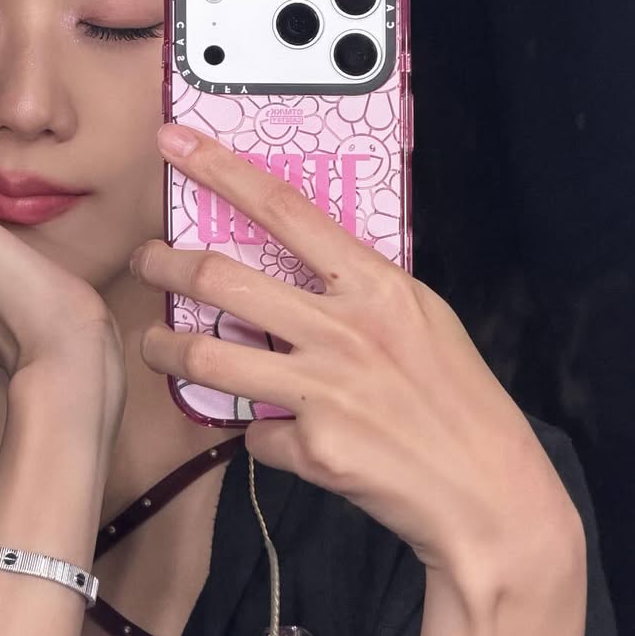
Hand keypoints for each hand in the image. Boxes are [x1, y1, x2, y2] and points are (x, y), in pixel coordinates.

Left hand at [129, 124, 581, 585]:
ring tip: (154, 346)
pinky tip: (277, 436)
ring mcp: (324, 390)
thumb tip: (291, 274)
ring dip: (165, 350)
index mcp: (375, 286)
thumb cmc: (457, 399)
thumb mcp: (419, 320)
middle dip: (165, 265)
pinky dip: (258, 433)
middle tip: (145, 262)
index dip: (220, 169)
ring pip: (207, 359)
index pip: (283, 209)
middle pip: (221, 280)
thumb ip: (356, 293)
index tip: (176, 142)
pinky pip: (255, 433)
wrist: (488, 493)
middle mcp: (344, 329)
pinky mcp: (312, 447)